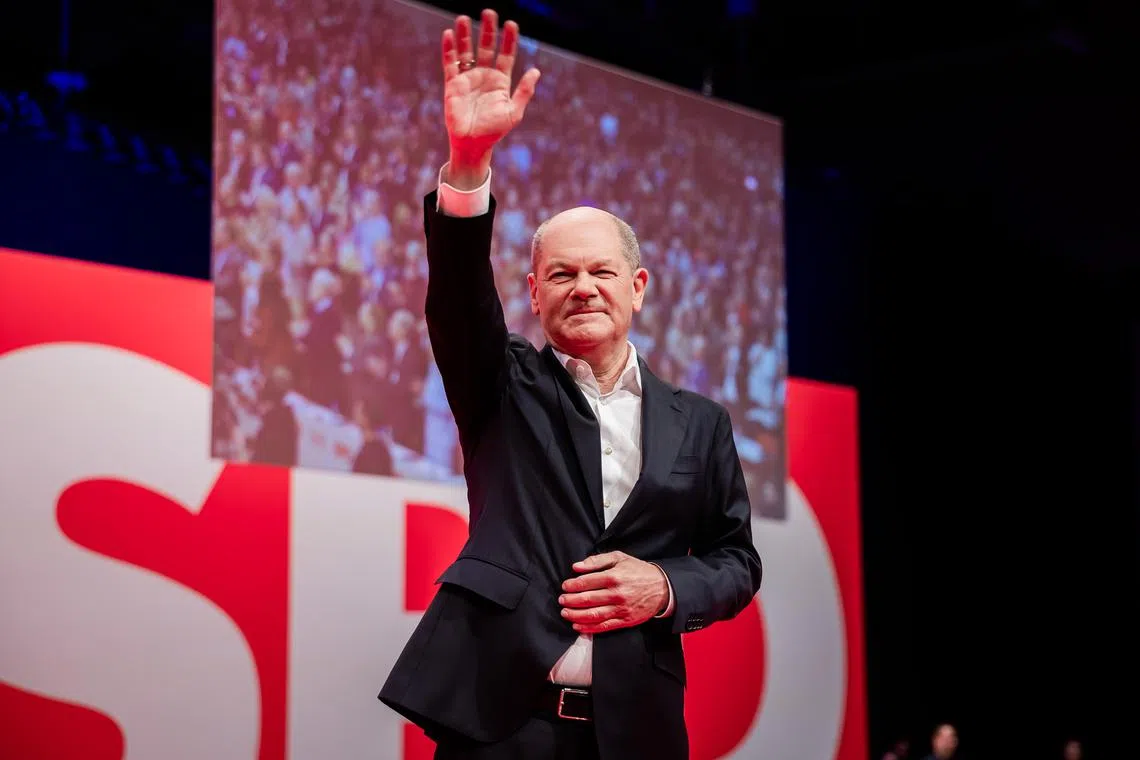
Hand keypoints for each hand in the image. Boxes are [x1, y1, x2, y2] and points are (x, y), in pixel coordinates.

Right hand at [441, 9, 539, 186]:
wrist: (472, 144)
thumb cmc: (494, 131)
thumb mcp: (514, 113)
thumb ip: (524, 92)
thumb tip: (536, 72)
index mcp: (500, 81)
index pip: (506, 55)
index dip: (508, 40)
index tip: (511, 24)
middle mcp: (484, 76)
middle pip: (486, 47)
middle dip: (488, 30)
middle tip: (489, 13)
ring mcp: (468, 78)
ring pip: (466, 51)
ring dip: (465, 35)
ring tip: (464, 18)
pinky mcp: (453, 84)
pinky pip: (450, 63)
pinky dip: (449, 49)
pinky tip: (450, 34)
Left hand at [559, 551, 668, 633]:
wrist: (662, 588)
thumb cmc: (638, 571)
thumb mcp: (620, 558)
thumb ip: (597, 561)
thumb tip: (577, 567)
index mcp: (614, 576)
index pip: (587, 582)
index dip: (572, 585)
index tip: (565, 586)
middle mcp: (617, 594)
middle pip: (587, 599)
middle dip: (570, 600)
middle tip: (561, 600)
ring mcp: (621, 609)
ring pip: (593, 615)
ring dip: (576, 615)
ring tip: (565, 613)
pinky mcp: (625, 621)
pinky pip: (604, 627)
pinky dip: (589, 628)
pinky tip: (578, 626)